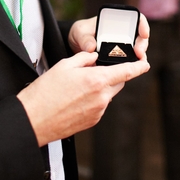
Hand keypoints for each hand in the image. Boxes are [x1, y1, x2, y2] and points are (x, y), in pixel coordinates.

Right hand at [17, 51, 149, 145]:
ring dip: (100, 88)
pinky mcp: (92, 122)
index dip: (139, 67)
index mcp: (97, 80)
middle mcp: (102, 98)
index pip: (126, 72)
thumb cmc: (45, 92)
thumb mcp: (64, 65)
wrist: (33, 120)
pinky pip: (99, 106)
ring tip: (77, 86)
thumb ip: (84, 59)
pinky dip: (93, 99)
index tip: (145, 64)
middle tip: (94, 70)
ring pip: (107, 94)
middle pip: (117, 83)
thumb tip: (93, 58)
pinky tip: (75, 99)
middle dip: (112, 75)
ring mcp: (98, 112)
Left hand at [68, 14, 149, 60]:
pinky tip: (129, 71)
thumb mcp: (80, 32)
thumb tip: (91, 47)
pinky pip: (129, 61)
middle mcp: (123, 33)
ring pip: (137, 50)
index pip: (136, 18)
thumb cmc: (80, 33)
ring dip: (139, 57)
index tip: (143, 33)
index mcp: (116, 21)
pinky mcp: (119, 58)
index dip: (143, 24)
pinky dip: (131, 66)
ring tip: (136, 63)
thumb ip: (85, 38)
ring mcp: (123, 46)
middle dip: (142, 44)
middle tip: (139, 53)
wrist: (75, 45)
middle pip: (140, 36)